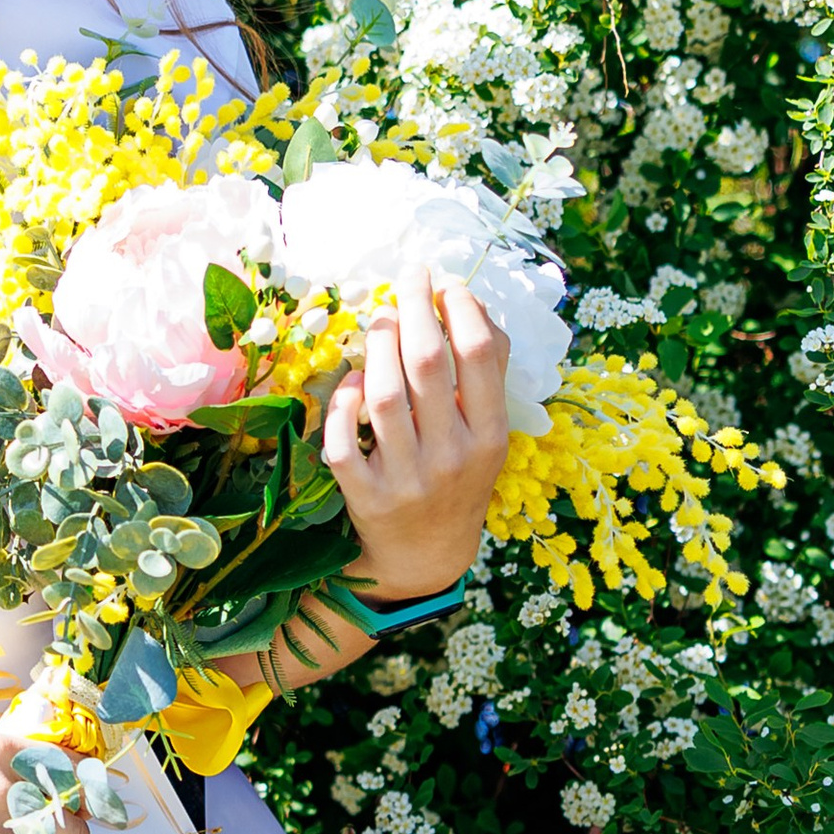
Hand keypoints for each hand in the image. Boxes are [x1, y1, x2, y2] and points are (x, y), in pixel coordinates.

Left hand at [324, 267, 509, 599]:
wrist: (426, 554)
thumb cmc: (458, 476)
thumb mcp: (487, 432)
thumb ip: (486, 372)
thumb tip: (470, 303)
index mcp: (490, 438)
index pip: (478, 357)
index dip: (460, 309)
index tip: (445, 283)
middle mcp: (452, 458)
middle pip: (427, 365)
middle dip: (413, 309)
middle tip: (406, 279)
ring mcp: (406, 479)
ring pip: (384, 395)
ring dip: (376, 346)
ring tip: (379, 319)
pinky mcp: (364, 496)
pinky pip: (345, 439)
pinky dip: (344, 402)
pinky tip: (353, 379)